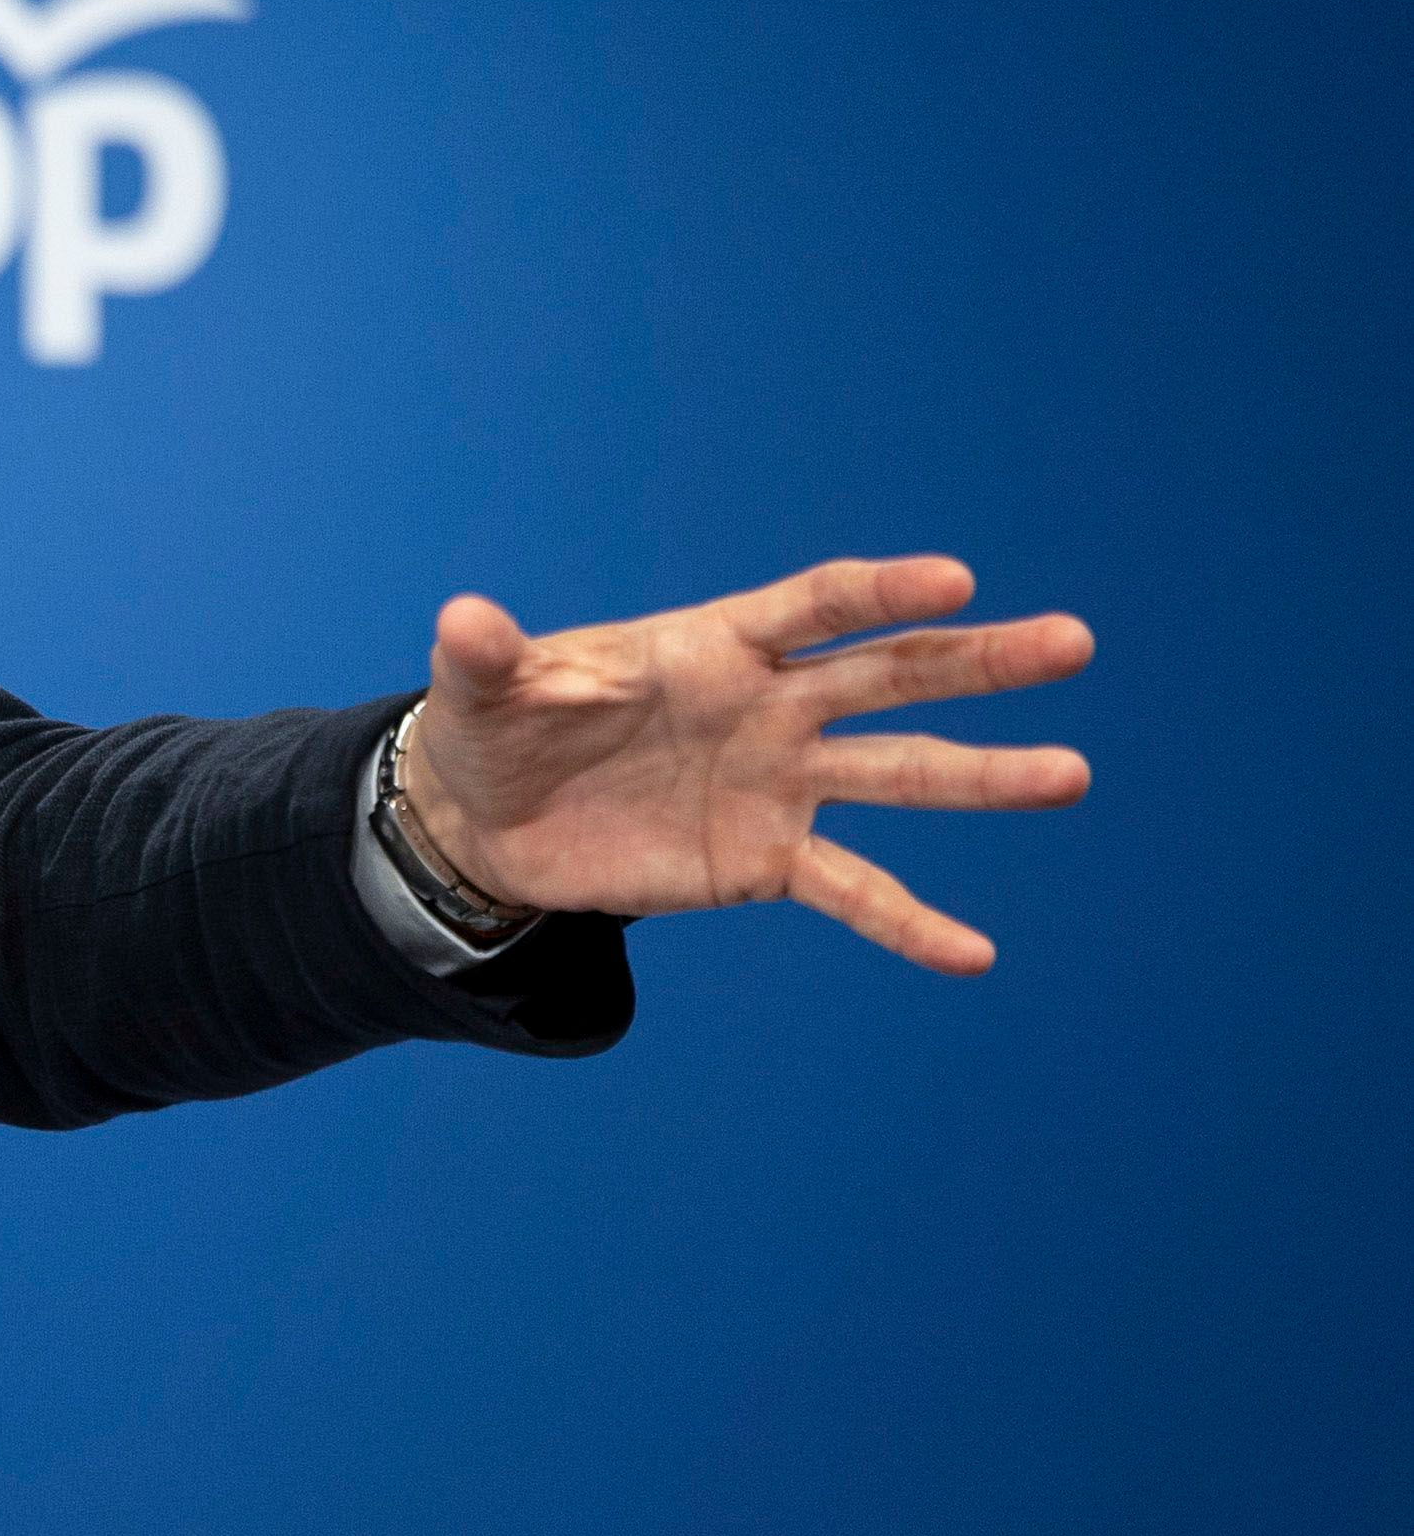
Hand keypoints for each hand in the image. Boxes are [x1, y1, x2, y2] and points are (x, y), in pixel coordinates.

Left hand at [400, 556, 1092, 975]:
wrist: (491, 819)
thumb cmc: (498, 727)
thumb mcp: (485, 689)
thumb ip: (489, 655)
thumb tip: (463, 618)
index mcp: (714, 644)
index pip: (813, 606)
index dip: (879, 592)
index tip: (957, 580)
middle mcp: (769, 706)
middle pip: (888, 673)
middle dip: (976, 659)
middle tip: (1072, 644)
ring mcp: (779, 782)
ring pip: (898, 771)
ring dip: (983, 775)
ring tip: (1069, 775)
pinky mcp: (767, 858)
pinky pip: (854, 888)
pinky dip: (909, 923)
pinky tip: (975, 955)